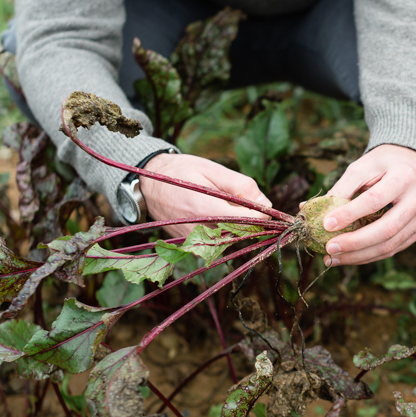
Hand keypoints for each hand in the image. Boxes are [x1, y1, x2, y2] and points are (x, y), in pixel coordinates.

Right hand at [139, 153, 271, 237]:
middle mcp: (199, 230)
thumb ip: (241, 186)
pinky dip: (223, 229)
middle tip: (238, 199)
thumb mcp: (212, 169)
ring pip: (231, 238)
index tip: (265, 206)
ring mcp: (194, 242)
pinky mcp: (191, 246)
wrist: (149, 185)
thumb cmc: (182, 172)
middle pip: (241, 232)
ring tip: (221, 203)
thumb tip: (266, 204)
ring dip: (235, 224)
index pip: (248, 220)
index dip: (262, 213)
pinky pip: (218, 241)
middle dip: (249, 218)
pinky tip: (214, 213)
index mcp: (205, 209)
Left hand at [318, 144, 415, 265]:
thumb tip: (309, 210)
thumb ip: (340, 188)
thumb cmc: (384, 164)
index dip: (349, 214)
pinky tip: (349, 257)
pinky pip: (393, 248)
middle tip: (329, 249)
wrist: (414, 164)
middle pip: (386, 229)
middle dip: (354, 243)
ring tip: (333, 258)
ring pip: (390, 245)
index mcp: (404, 177)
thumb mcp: (362, 167)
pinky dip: (369, 255)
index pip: (374, 200)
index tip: (325, 224)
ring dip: (359, 256)